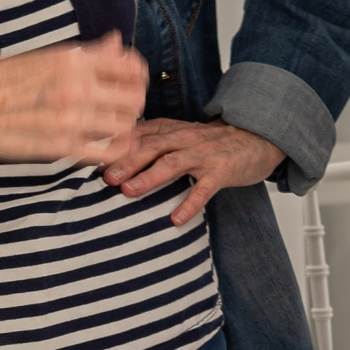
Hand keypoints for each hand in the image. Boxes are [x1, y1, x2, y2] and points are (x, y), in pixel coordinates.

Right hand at [0, 33, 149, 163]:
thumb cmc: (2, 80)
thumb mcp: (45, 56)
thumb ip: (87, 53)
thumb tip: (115, 40)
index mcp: (73, 61)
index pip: (131, 66)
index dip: (138, 73)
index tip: (132, 79)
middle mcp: (77, 88)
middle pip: (135, 97)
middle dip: (135, 100)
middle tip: (125, 104)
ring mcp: (71, 119)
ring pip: (125, 124)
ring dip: (126, 124)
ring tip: (115, 123)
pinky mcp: (62, 147)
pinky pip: (108, 152)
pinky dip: (118, 149)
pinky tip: (111, 145)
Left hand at [101, 118, 287, 224]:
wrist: (257, 138)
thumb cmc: (211, 142)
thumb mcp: (180, 134)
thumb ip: (151, 141)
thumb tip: (111, 154)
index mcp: (172, 130)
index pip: (140, 133)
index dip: (116, 145)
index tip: (92, 158)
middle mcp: (186, 139)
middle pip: (152, 146)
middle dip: (127, 160)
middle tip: (106, 176)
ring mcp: (205, 154)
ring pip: (174, 162)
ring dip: (150, 176)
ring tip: (129, 191)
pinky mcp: (223, 170)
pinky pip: (204, 188)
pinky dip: (190, 203)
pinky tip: (176, 219)